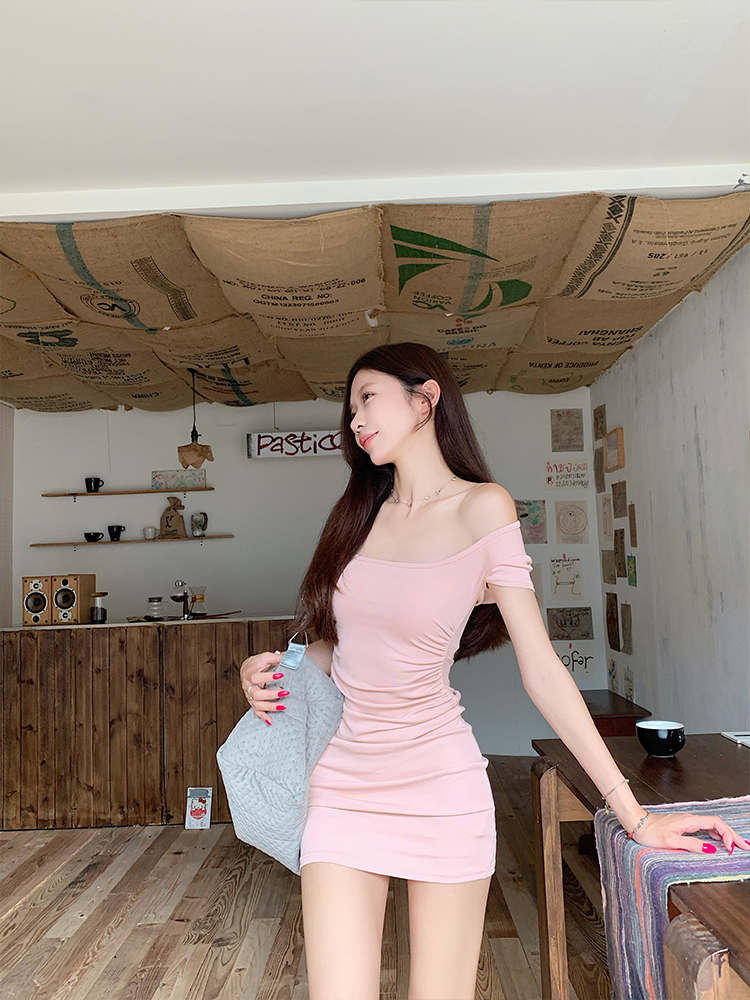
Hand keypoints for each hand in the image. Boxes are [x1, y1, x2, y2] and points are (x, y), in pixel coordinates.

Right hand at [239, 650, 286, 725]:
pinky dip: (263, 716)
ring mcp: (249, 695)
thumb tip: (289, 657)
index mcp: (249, 673)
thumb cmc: (257, 663)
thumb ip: (277, 657)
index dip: (267, 677)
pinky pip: (257, 711)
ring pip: (257, 704)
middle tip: (285, 692)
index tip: (281, 675)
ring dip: (270, 706)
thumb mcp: (266, 657)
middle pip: (256, 694)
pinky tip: (271, 721)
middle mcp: (247, 686)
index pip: (256, 677)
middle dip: (271, 694)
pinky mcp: (253, 701)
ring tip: (283, 706)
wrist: (248, 668)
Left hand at [630, 810, 749, 853]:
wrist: (637, 823)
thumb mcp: (671, 841)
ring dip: (726, 835)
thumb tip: (710, 850)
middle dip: (733, 835)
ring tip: (737, 845)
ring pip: (713, 826)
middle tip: (745, 846)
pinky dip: (716, 835)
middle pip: (718, 824)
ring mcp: (688, 822)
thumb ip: (691, 845)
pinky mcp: (684, 826)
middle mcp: (691, 819)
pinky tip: (720, 841)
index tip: (731, 848)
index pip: (716, 823)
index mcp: (690, 821)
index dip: (727, 834)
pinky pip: (705, 829)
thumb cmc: (650, 832)